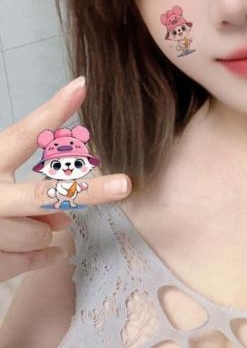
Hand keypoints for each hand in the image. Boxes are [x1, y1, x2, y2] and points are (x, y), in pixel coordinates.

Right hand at [0, 77, 131, 282]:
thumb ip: (28, 193)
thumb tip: (65, 214)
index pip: (22, 134)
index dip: (52, 111)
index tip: (82, 86)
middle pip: (43, 194)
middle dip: (87, 191)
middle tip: (124, 185)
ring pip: (41, 232)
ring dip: (41, 232)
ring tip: (22, 228)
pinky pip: (30, 261)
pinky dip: (40, 257)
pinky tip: (42, 252)